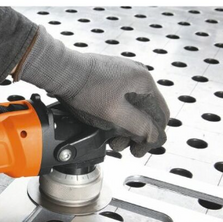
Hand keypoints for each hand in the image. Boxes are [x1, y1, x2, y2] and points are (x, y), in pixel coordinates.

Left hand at [18, 28, 169, 156]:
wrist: (62, 72)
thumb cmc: (85, 89)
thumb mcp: (115, 115)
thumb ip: (138, 127)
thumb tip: (154, 136)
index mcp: (144, 81)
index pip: (160, 114)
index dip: (152, 136)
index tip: (139, 149)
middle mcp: (137, 75)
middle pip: (146, 112)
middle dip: (135, 132)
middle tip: (122, 145)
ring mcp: (123, 75)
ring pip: (132, 107)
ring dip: (124, 126)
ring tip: (112, 138)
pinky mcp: (110, 78)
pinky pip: (120, 101)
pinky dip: (116, 115)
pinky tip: (106, 125)